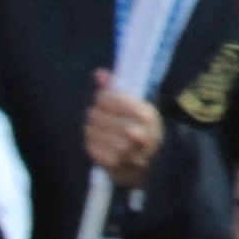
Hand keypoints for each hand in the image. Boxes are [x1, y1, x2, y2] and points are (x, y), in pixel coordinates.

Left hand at [84, 72, 164, 186]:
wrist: (149, 165)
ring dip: (91, 129)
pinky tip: (98, 142)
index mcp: (145, 114)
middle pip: (96, 114)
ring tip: (98, 129)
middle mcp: (137, 132)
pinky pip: (89, 146)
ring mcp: (125, 149)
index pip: (107, 98)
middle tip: (98, 117)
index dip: (101, 98)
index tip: (103, 101)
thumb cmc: (141, 129)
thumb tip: (98, 73)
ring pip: (90, 130)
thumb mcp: (136, 107)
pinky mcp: (113, 163)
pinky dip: (91, 143)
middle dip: (95, 114)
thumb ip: (116, 89)